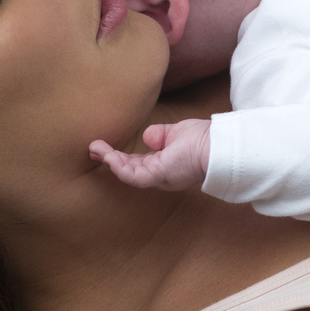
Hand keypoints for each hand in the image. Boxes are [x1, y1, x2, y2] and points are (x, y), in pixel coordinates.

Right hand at [91, 118, 213, 192]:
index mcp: (164, 164)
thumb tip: (147, 136)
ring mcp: (159, 177)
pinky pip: (133, 176)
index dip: (120, 155)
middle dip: (109, 159)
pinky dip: (119, 167)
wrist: (218, 144)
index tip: (104, 146)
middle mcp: (160, 174)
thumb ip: (160, 135)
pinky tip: (108, 156)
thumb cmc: (203, 137)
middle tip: (92, 149)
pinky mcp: (159, 176)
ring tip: (94, 149)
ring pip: (128, 173)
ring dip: (109, 161)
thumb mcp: (176, 133)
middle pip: (128, 169)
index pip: (137, 162)